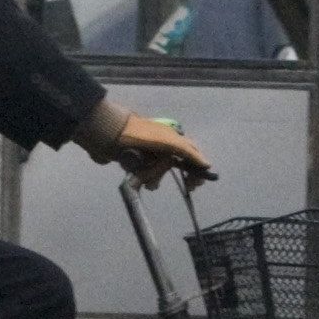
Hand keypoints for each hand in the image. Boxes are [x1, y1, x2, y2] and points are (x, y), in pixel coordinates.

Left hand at [93, 114, 212, 185]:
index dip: (196, 167)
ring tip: (150, 183)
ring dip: (155, 177)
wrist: (111, 132)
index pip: (190, 154)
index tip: (197, 182)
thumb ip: (188, 152)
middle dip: (179, 175)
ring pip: (158, 171)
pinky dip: (144, 178)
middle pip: (175, 164)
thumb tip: (208, 165)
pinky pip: (143, 174)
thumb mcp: (169, 142)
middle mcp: (161, 145)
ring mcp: (147, 154)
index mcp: (172, 138)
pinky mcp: (134, 161)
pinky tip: (141, 182)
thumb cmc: (142, 136)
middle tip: (188, 187)